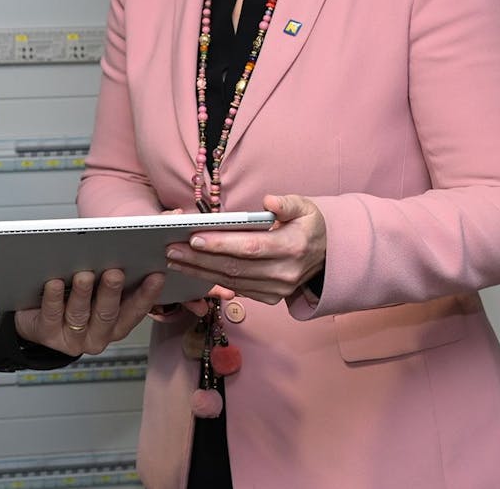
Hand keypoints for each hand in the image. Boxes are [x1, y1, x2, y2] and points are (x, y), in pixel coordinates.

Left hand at [13, 269, 164, 354]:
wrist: (37, 320)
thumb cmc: (71, 300)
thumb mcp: (97, 294)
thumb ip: (111, 280)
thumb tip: (124, 253)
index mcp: (116, 325)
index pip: (135, 311)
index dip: (147, 294)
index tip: (156, 275)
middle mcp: (97, 335)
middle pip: (107, 314)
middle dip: (112, 292)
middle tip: (115, 272)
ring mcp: (73, 338)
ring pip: (79, 315)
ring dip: (83, 293)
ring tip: (84, 275)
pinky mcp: (47, 335)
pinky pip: (51, 315)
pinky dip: (53, 298)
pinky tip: (53, 283)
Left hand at [165, 194, 325, 304]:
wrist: (328, 256)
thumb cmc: (310, 226)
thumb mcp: (307, 207)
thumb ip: (287, 204)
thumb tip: (269, 201)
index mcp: (293, 247)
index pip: (250, 247)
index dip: (221, 244)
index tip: (194, 237)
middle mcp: (285, 273)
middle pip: (235, 267)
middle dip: (199, 259)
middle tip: (171, 249)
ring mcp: (277, 289)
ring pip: (231, 281)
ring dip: (199, 272)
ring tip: (174, 259)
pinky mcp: (270, 298)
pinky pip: (236, 289)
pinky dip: (211, 280)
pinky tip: (192, 270)